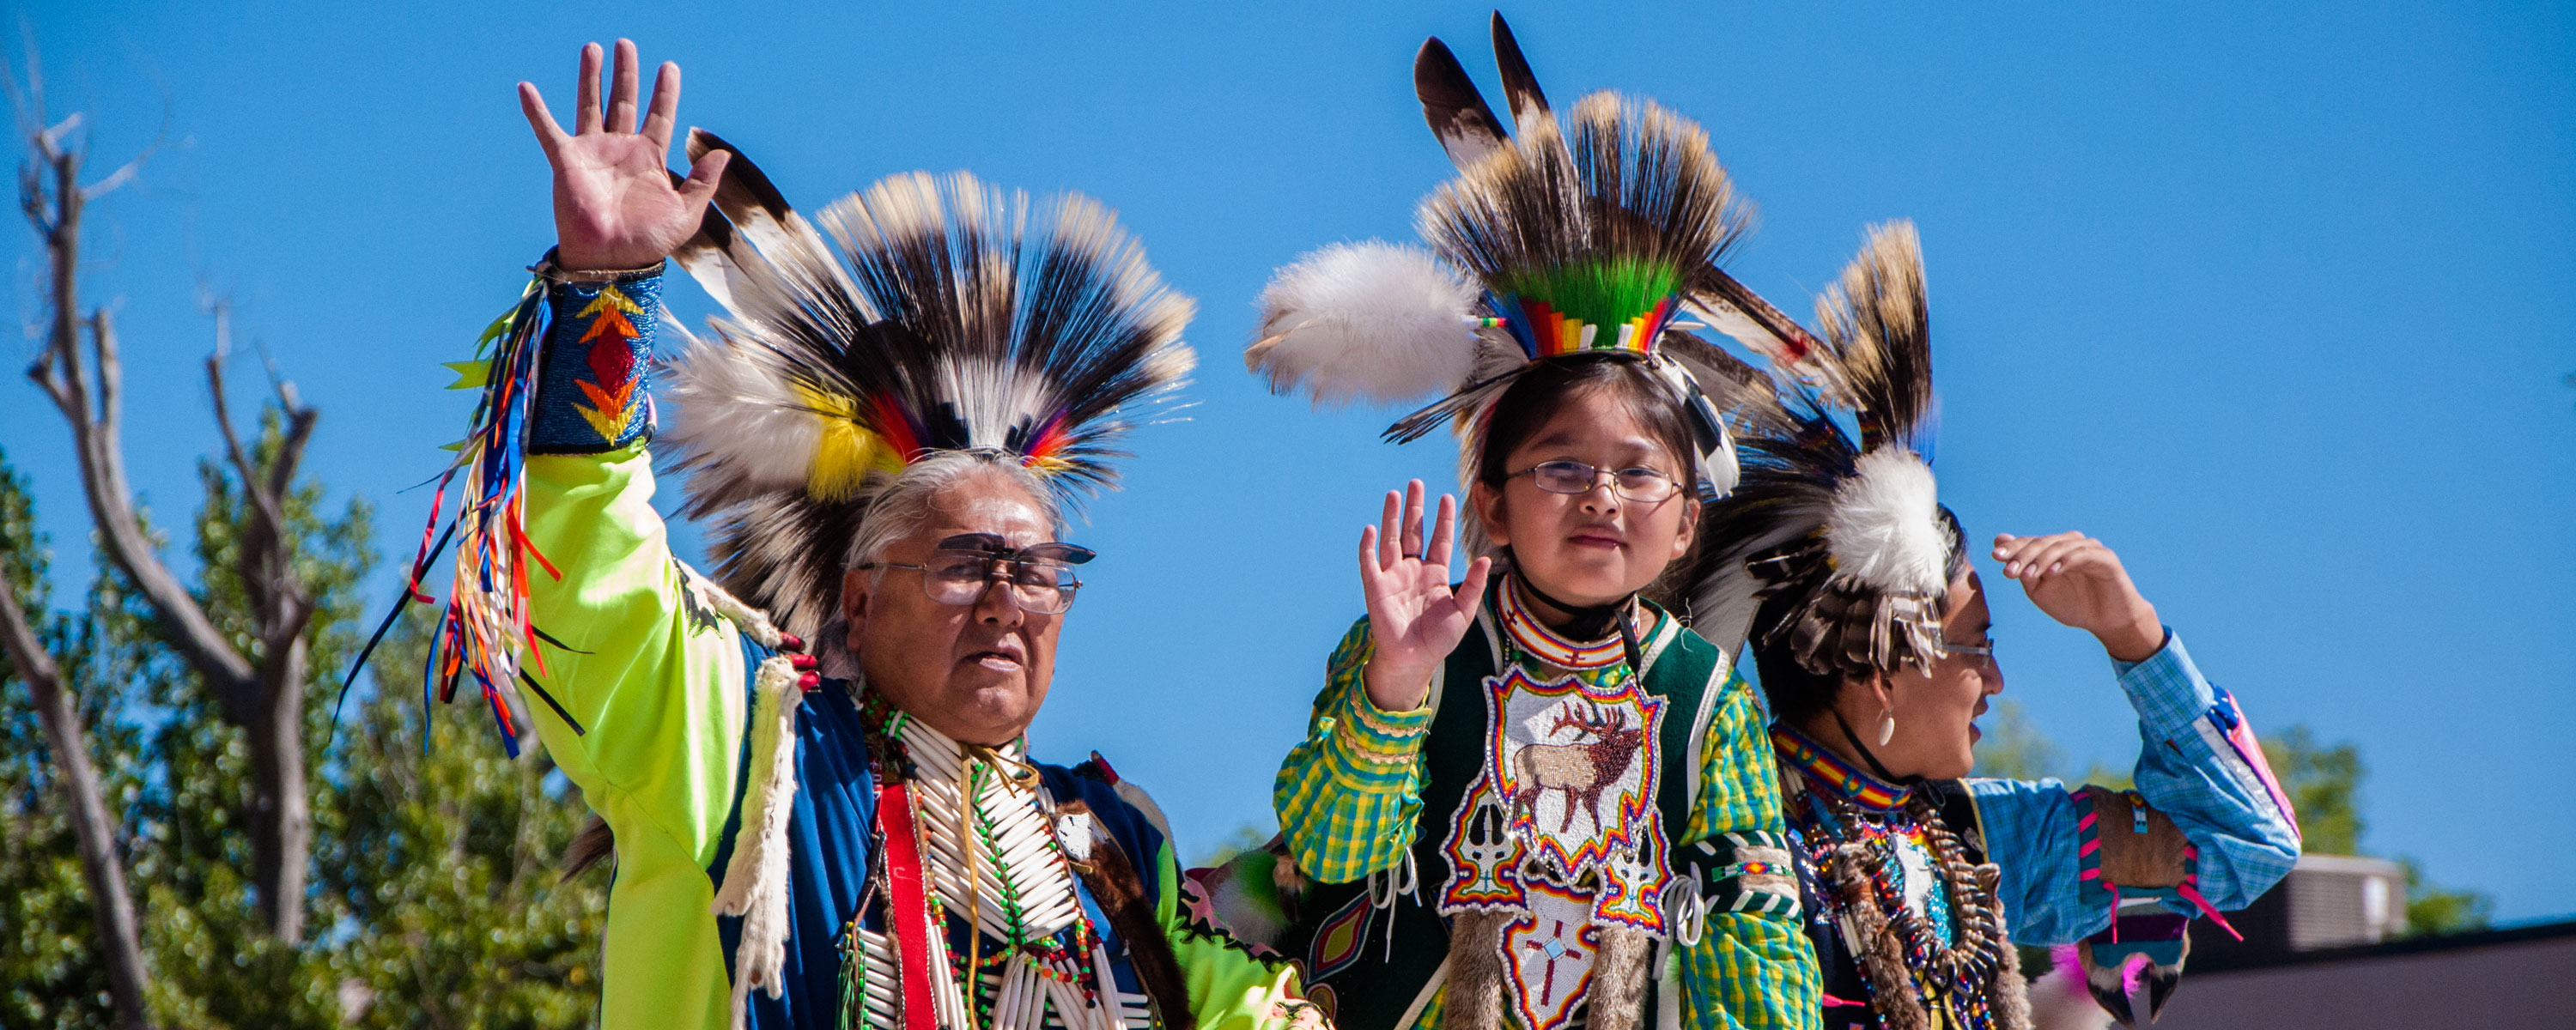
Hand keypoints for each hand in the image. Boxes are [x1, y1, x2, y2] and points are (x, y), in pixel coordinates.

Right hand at [518, 40, 728, 270]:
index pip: (660, 115)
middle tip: (626, 44)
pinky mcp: (567, 162)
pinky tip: (526, 88)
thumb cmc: (648, 243)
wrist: (611, 261)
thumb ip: (703, 182)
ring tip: (593, 48)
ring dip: (591, 77)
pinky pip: (548, 131)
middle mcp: (621, 150)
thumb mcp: (686, 213)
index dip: (666, 91)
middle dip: (626, 73)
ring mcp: (592, 153)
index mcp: (650, 159)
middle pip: (624, 101)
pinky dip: (536, 111)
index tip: (670, 66)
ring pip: (591, 105)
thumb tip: (722, 152)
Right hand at [1358, 480, 1493, 711]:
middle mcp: (1413, 570)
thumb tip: (1487, 560)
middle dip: (1415, 508)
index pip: (1439, 540)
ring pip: (1392, 539)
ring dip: (1391, 517)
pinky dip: (1368, 546)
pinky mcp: (1376, 588)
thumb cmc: (1440, 639)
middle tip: (1415, 483)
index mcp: (1435, 574)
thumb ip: (1474, 586)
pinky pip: (1370, 563)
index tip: (1446, 497)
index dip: (1442, 519)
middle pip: (1413, 532)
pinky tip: (1370, 528)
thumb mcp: (1463, 612)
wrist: (1414, 659)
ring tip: (1393, 494)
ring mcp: (1393, 577)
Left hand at [1993, 532, 2162, 661]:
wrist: (2107, 622)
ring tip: (2027, 575)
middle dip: (2023, 555)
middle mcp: (2071, 544)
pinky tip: (2052, 573)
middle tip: (2009, 570)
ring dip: (2041, 560)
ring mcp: (2089, 548)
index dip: (2013, 548)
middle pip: (2042, 542)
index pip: (2030, 542)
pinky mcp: (2105, 558)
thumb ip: (2022, 571)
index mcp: (2054, 550)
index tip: (1995, 556)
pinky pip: (2083, 554)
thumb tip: (1999, 542)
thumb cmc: (2074, 605)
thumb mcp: (2040, 592)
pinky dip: (2065, 561)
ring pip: (2060, 546)